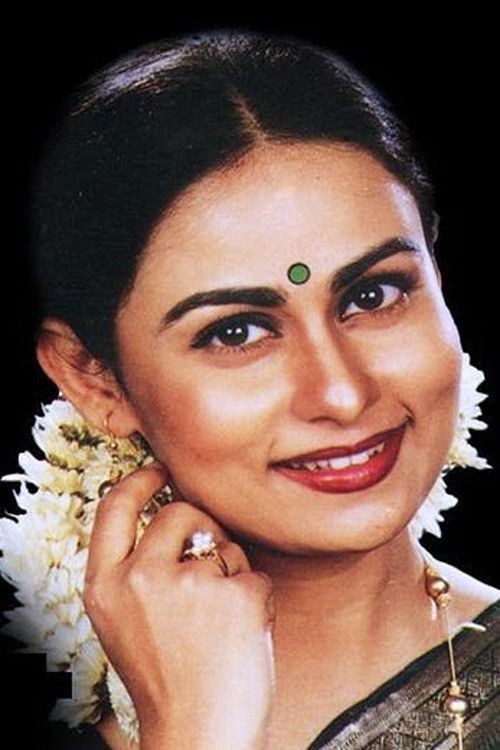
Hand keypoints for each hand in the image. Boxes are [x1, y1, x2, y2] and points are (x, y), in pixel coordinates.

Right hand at [83, 463, 275, 749]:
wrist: (199, 737)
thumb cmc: (168, 680)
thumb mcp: (126, 621)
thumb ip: (136, 569)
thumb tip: (172, 508)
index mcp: (105, 586)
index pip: (114, 507)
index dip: (138, 481)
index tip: (159, 470)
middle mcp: (139, 579)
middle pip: (180, 512)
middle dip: (203, 527)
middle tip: (211, 568)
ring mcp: (188, 585)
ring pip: (223, 543)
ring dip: (231, 571)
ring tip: (221, 622)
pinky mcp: (235, 595)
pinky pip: (255, 574)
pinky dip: (257, 600)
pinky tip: (244, 635)